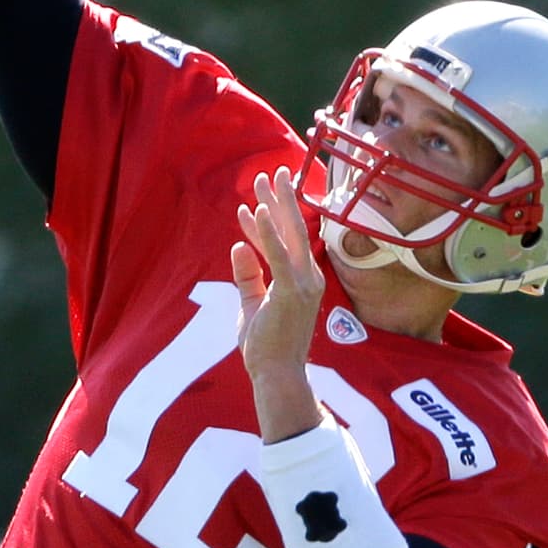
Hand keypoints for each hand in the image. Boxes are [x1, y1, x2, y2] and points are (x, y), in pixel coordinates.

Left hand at [231, 166, 324, 400]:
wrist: (278, 375)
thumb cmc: (266, 347)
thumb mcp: (252, 305)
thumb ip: (247, 276)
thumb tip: (238, 247)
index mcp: (303, 282)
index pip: (283, 244)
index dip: (266, 223)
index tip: (251, 205)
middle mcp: (309, 277)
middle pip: (295, 229)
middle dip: (282, 199)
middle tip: (273, 172)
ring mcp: (304, 283)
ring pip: (291, 234)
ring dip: (276, 204)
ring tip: (264, 179)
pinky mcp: (292, 291)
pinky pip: (279, 254)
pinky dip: (268, 230)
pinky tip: (258, 209)